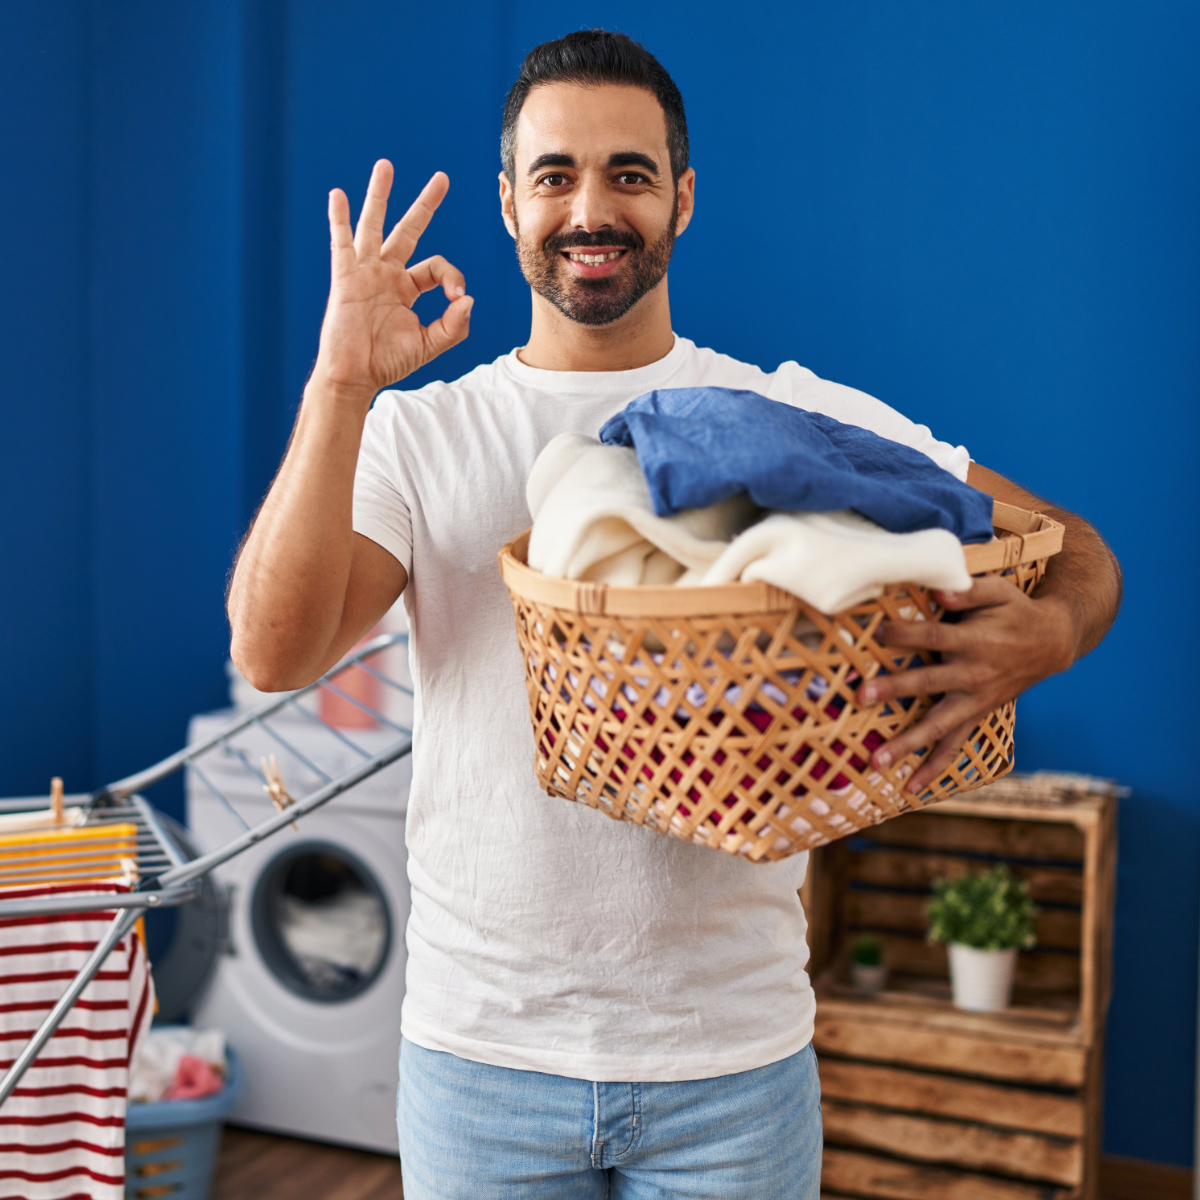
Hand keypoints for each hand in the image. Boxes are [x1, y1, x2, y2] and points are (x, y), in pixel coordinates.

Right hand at [312, 160, 472, 400]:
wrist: (355, 376)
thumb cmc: (387, 362)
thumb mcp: (429, 345)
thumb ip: (453, 326)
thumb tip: (468, 299)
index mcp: (407, 288)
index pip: (436, 266)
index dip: (451, 276)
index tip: (456, 296)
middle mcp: (387, 274)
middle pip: (408, 229)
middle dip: (425, 204)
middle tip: (441, 178)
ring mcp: (365, 272)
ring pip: (374, 225)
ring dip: (380, 196)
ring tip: (386, 166)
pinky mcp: (345, 278)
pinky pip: (342, 244)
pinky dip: (338, 220)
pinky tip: (337, 196)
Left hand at [858, 576, 1075, 793]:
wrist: (1053, 643)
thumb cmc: (1017, 611)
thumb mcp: (999, 591)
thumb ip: (968, 591)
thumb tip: (939, 591)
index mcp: (976, 641)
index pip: (934, 637)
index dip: (906, 634)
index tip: (879, 631)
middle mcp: (974, 674)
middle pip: (929, 683)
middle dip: (895, 689)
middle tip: (862, 695)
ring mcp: (975, 700)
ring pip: (938, 726)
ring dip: (907, 743)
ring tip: (877, 761)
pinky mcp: (976, 715)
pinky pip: (955, 746)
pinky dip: (935, 767)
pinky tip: (911, 787)